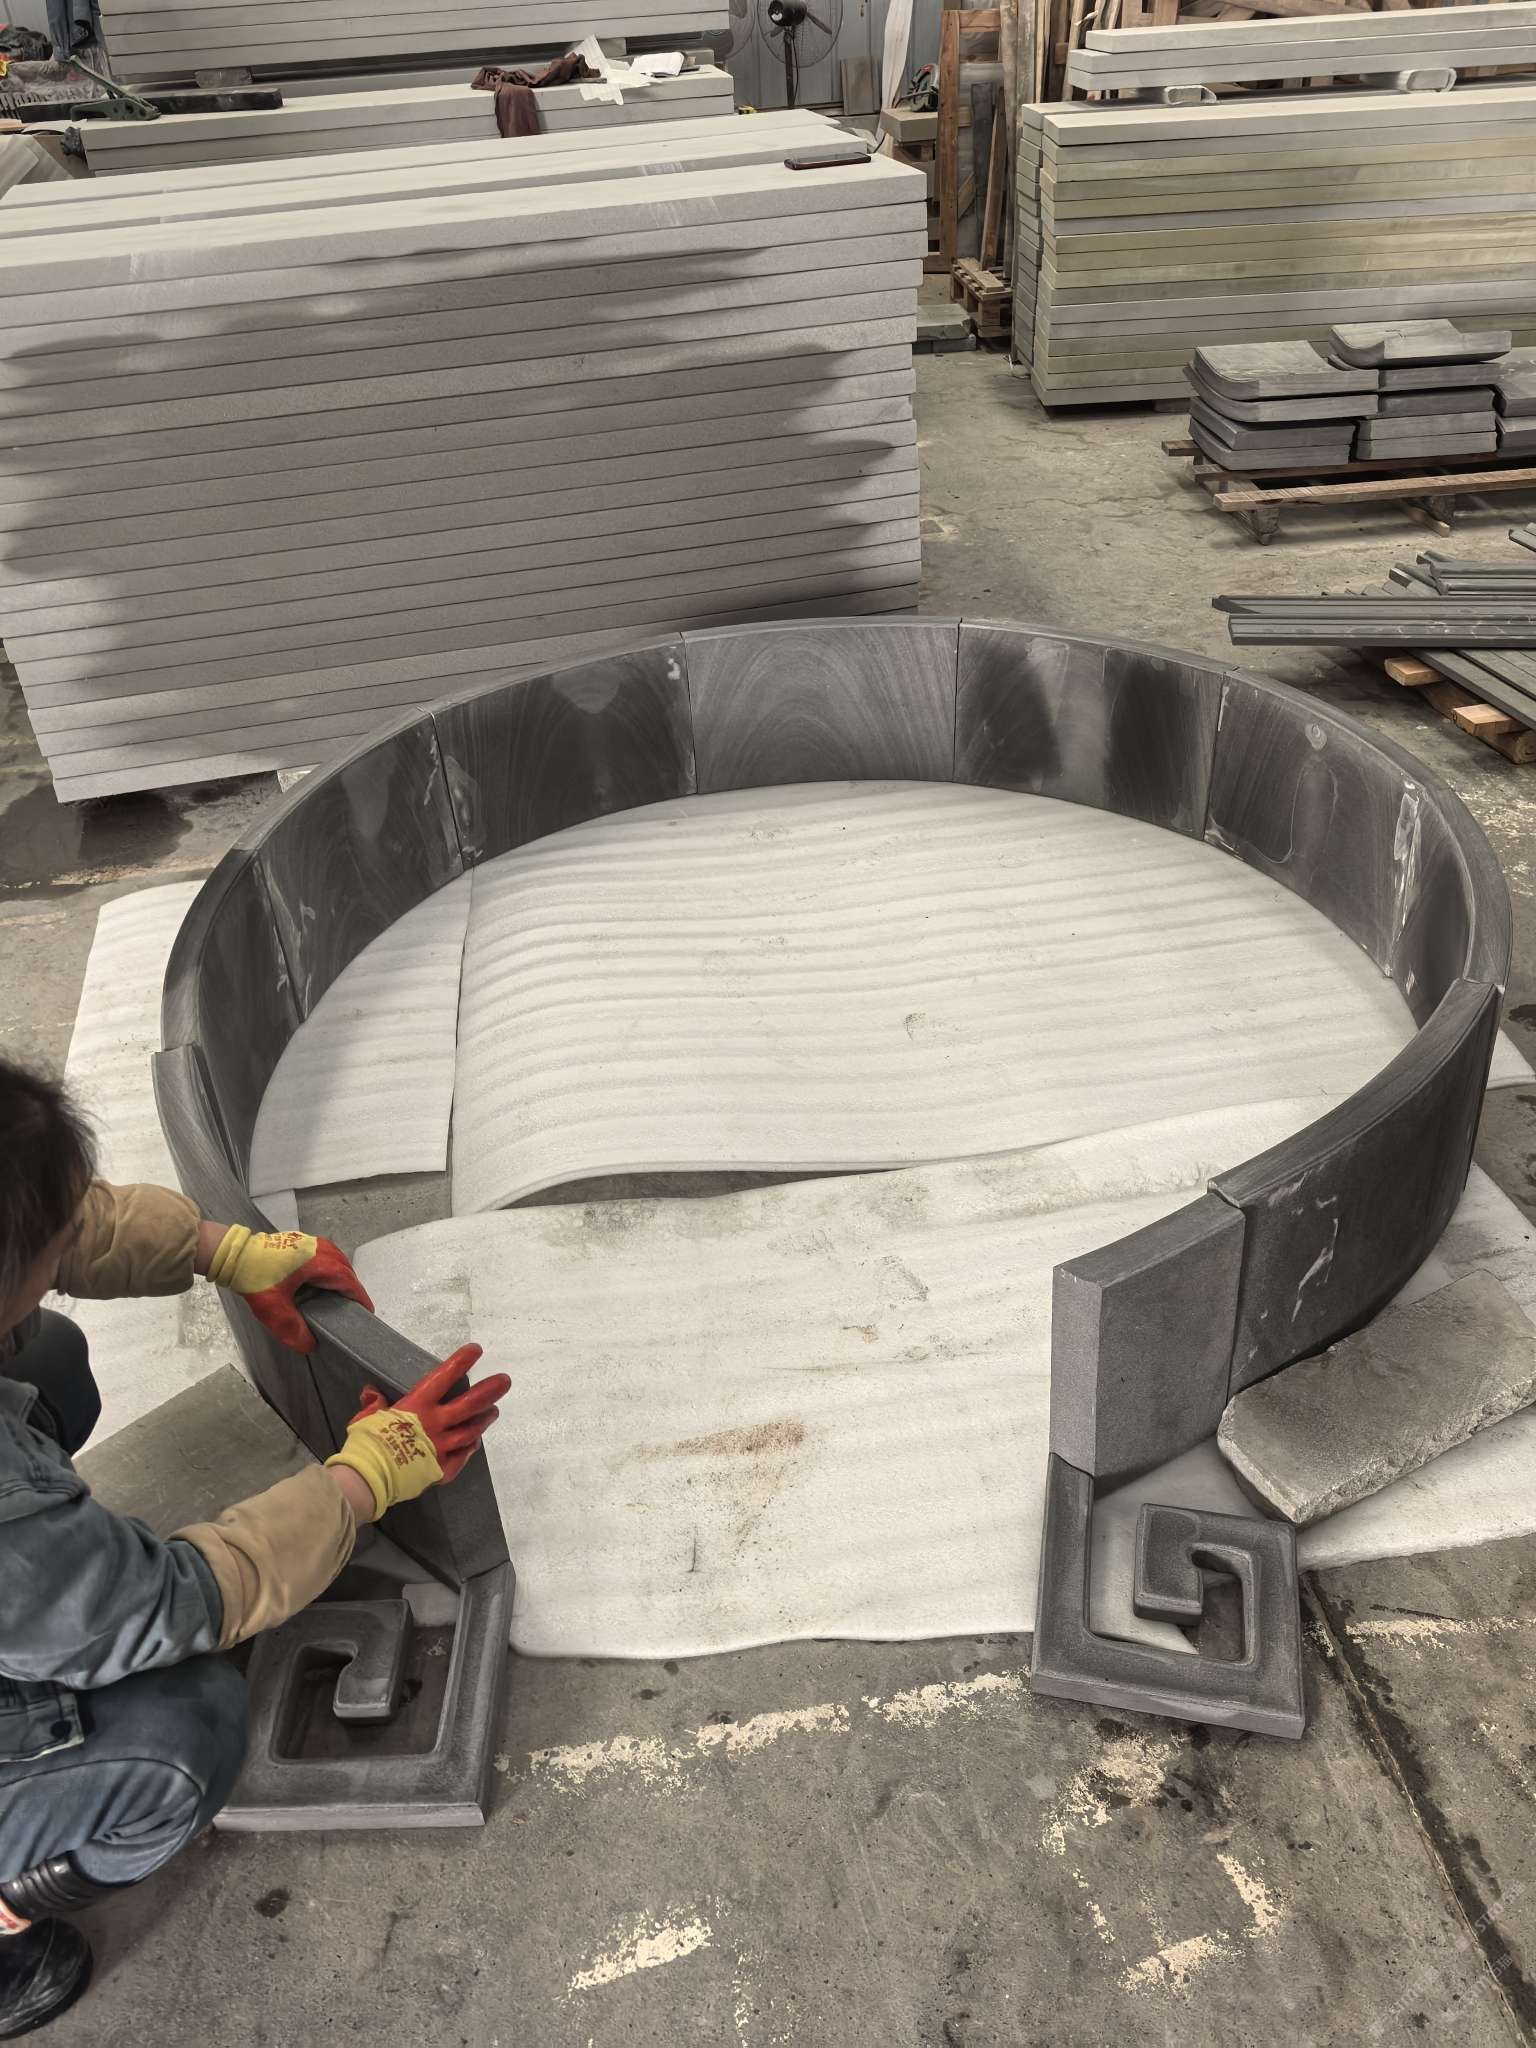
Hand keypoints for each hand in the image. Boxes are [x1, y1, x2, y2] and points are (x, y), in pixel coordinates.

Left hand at [204, 1224, 371, 1353]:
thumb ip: (293, 1329)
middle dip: (350, 1289)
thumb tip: (309, 1345)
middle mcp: (320, 1248)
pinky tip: (319, 1283)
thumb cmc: (255, 1277)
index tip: (366, 1312)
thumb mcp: (273, 1309)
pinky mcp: (301, 1242)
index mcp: (319, 1262)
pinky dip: (328, 1270)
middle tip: (350, 1309)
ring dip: (339, 1278)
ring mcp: (311, 1242)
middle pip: (345, 1270)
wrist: (233, 1255)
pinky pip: (325, 1256)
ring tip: (336, 1298)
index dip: (359, 1297)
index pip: (348, 1281)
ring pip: (336, 1261)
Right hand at [325, 1346, 509, 1518]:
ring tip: (494, 1411)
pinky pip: (463, 1456)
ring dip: (484, 1419)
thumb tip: (372, 1394)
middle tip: (505, 1381)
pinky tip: (475, 1441)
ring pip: (471, 1430)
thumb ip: (373, 1404)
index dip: (460, 1362)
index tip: (476, 1350)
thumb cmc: (366, 1444)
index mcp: (417, 1406)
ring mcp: (442, 1447)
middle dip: (489, 1390)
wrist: (368, 1479)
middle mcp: (435, 1424)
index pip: (443, 1377)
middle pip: (469, 1404)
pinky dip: (470, 1447)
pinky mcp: (442, 1469)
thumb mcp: (365, 1418)